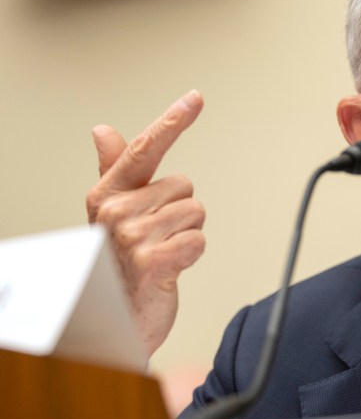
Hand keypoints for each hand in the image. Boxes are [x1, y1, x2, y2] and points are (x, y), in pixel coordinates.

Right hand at [85, 90, 205, 357]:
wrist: (114, 320)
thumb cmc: (117, 264)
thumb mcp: (113, 215)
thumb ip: (114, 170)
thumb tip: (103, 130)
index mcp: (107, 195)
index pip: (144, 149)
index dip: (172, 121)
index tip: (195, 97)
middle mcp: (116, 212)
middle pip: (185, 187)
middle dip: (181, 213)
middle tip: (157, 239)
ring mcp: (132, 237)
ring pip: (195, 213)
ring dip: (187, 235)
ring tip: (162, 254)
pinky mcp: (153, 261)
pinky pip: (198, 240)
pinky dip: (192, 254)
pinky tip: (169, 268)